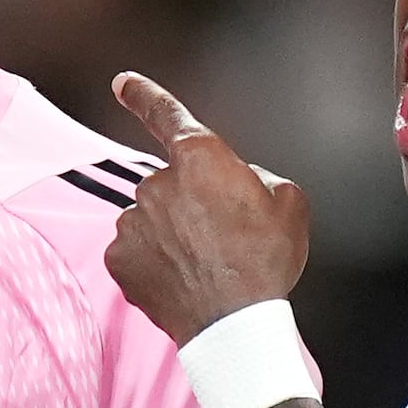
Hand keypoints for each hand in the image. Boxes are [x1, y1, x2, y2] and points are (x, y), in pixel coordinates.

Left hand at [104, 75, 308, 343]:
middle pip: (171, 184)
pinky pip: (135, 252)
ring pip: (151, 219)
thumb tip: (241, 181)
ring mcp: (132, 222)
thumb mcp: (289, 204)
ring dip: (172, 235)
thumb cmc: (265, 262)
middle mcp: (157, 182)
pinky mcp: (118, 259)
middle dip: (191, 203)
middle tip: (223, 240)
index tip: (122, 82)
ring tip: (206, 267)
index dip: (144, 96)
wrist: (233, 325)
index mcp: (200, 157)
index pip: (166, 115)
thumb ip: (259, 178)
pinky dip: (154, 263)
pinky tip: (181, 281)